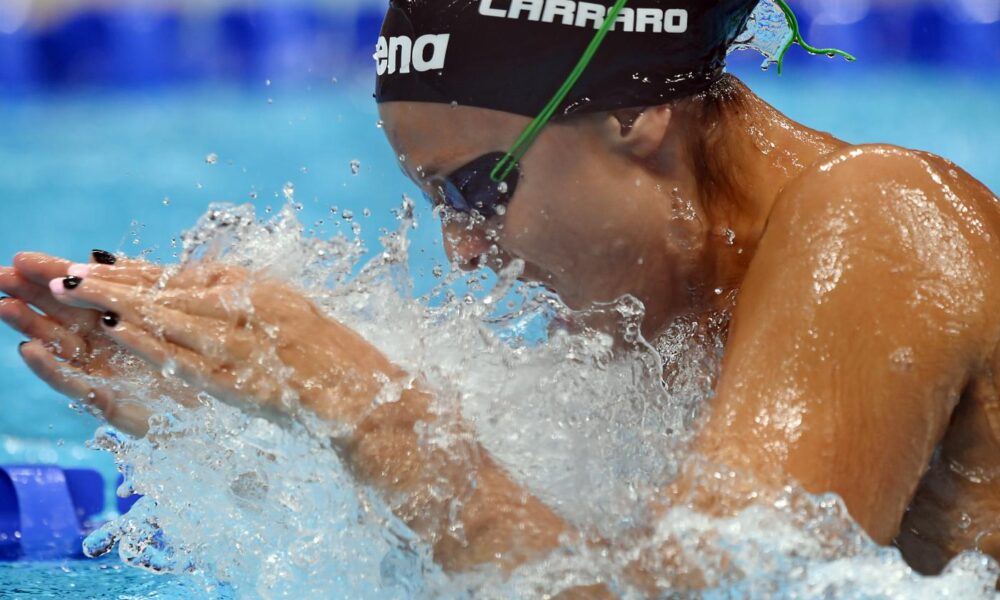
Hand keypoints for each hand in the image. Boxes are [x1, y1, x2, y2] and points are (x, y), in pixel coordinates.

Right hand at [1, 252, 198, 435]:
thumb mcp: (167, 313)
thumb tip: (95, 255)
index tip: (20, 258)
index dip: (50, 275)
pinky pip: (78, 385)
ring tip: (5, 306)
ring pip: (59, 347)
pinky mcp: (111, 404)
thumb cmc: (190, 356)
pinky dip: (51, 368)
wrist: (215, 398)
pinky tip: (29, 348)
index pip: (78, 293)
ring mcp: (104, 374)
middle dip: (27, 296)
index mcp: (117, 319)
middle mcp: (103, 346)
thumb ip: (133, 284)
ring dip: (31, 326)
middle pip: (58, 317)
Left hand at [44, 256, 400, 430]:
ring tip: (73, 294)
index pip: (188, 275)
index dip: (137, 271)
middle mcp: (255, 307)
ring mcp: (251, 343)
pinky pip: (190, 358)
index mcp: (265, 289)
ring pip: (172, 316)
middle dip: (114, 281)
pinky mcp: (247, 379)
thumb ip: (246, 304)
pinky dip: (152, 343)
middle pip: (171, 289)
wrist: (375, 399)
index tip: (94, 264)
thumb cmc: (337, 363)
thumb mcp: (291, 317)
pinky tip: (117, 332)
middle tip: (62, 272)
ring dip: (119, 302)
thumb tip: (197, 293)